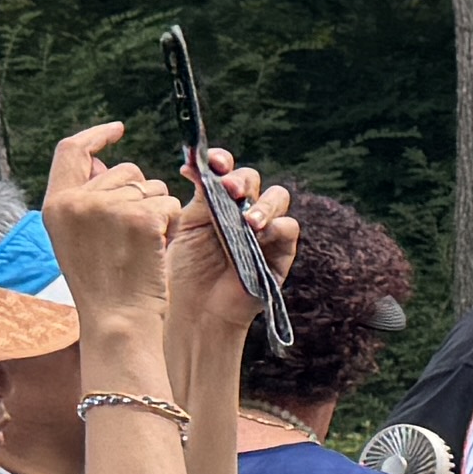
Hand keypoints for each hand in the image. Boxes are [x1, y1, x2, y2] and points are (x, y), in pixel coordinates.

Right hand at [36, 123, 183, 354]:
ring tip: (141, 248)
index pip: (71, 150)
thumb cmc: (102, 285)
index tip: (118, 129)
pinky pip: (169, 204)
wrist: (117, 322)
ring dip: (157, 212)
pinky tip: (157, 250)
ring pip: (152, 187)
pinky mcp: (141, 217)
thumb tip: (103, 161)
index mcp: (55, 204)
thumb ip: (85, 198)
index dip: (96, 136)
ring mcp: (109, 207)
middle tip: (134, 236)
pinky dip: (172, 225)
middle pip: (125, 171)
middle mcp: (77, 200)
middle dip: (141, 194)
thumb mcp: (77, 238)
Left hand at [172, 157, 293, 355]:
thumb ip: (195, 197)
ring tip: (247, 221)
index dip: (222, 161)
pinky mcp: (280, 253)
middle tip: (228, 190)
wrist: (193, 312)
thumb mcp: (184, 227)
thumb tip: (192, 164)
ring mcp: (264, 230)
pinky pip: (289, 229)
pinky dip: (278, 226)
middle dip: (241, 180)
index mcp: (217, 201)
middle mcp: (242, 210)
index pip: (226, 170)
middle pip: (252, 179)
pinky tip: (260, 233)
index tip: (210, 162)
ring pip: (277, 197)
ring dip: (263, 203)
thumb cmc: (183, 271)